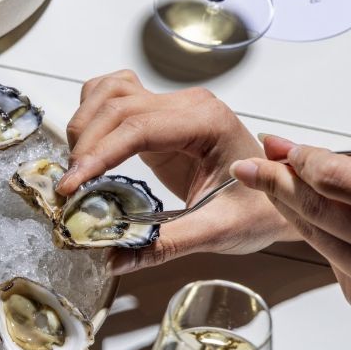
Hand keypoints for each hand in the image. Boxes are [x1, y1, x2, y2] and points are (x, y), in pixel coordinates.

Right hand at [57, 70, 295, 274]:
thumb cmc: (259, 210)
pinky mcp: (159, 115)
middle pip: (117, 105)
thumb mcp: (217, 232)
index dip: (98, 154)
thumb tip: (116, 259)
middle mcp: (188, 104)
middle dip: (85, 145)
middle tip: (69, 187)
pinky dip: (92, 112)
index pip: (138, 128)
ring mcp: (173, 105)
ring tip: (76, 167)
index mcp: (207, 123)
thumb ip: (166, 245)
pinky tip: (87, 145)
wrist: (280, 199)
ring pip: (110, 91)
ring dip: (84, 123)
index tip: (71, 185)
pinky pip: (114, 95)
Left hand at [231, 136, 350, 335]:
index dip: (297, 158)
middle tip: (248, 165)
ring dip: (293, 213)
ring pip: (320, 242)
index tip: (273, 146)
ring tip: (276, 187)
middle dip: (276, 183)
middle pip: (318, 211)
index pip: (333, 179)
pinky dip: (334, 249)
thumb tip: (289, 151)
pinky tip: (339, 235)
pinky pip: (338, 271)